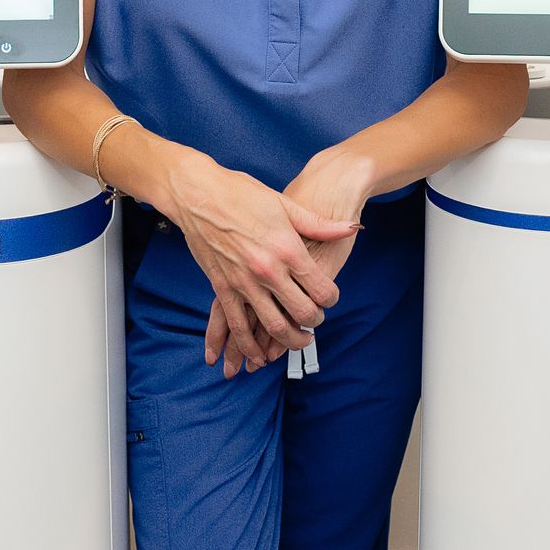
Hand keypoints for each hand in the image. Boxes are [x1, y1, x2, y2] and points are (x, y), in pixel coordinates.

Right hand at [152, 145, 357, 373]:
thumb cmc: (242, 194)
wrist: (198, 195)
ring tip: (298, 340)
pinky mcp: (222, 288)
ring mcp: (243, 282)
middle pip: (302, 313)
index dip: (332, 298)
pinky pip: (238, 326)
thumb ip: (319, 224)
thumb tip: (351, 227)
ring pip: (273, 327)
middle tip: (317, 320)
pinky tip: (259, 354)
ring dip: (290, 341)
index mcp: (287, 249)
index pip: (321, 289)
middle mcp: (268, 270)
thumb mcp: (285, 205)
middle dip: (315, 322)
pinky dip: (250, 346)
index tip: (330, 297)